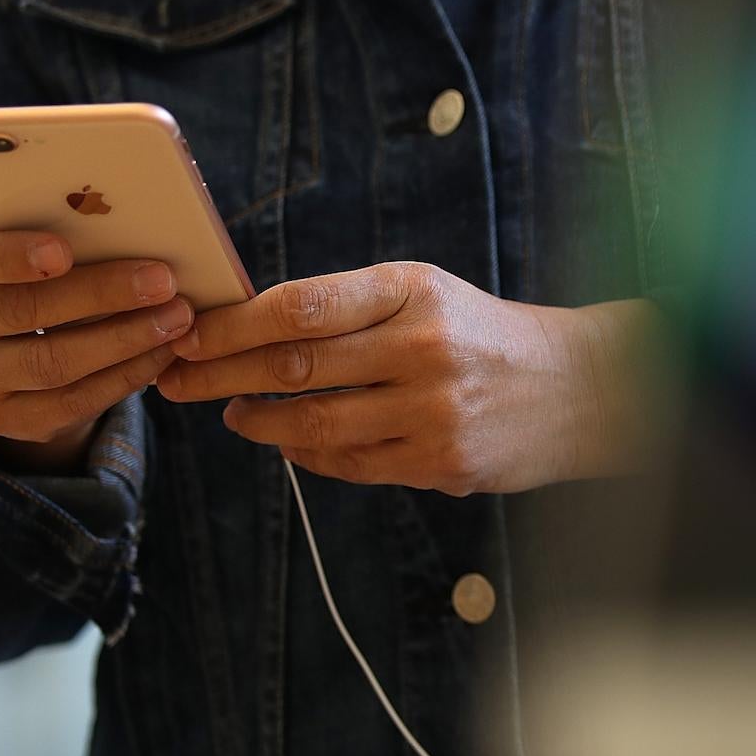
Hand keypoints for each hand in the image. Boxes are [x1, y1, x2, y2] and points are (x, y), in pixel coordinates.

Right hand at [0, 211, 194, 471]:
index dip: (12, 255)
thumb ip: (82, 227)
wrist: (33, 339)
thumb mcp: (58, 238)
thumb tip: (150, 213)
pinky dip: (124, 377)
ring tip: (176, 319)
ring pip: (51, 362)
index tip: (62, 252)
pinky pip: (71, 402)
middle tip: (163, 282)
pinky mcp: (6, 417)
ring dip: (124, 340)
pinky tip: (162, 355)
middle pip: (24, 309)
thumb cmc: (59, 268)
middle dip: (102, 295)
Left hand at [153, 262, 659, 493]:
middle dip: (220, 375)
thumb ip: (350, 307)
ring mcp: (432, 411)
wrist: (581, 387)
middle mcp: (422, 348)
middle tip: (174, 379)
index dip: (231, 325)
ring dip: (258, 422)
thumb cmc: (485, 333)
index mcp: (413, 291)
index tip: (187, 335)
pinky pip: (351, 464)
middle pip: (294, 366)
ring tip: (233, 414)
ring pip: (313, 424)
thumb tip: (250, 328)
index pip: (300, 307)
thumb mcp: (427, 294)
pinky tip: (290, 444)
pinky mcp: (441, 462)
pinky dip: (309, 456)